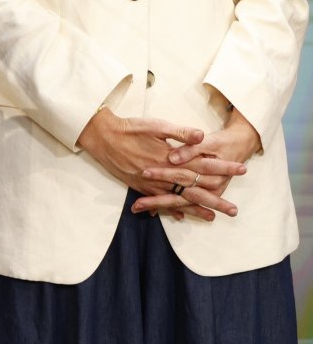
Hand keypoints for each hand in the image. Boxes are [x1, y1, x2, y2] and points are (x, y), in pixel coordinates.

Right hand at [77, 110, 240, 221]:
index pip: (203, 165)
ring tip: (212, 217)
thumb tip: (201, 135)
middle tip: (233, 210)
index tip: (241, 169)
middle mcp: (162, 175)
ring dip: (195, 209)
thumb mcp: (155, 126)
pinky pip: (158, 201)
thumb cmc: (129, 128)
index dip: (223, 167)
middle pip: (194, 190)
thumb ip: (179, 132)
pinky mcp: (140, 186)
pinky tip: (179, 216)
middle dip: (215, 199)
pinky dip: (170, 209)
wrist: (101, 137)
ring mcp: (151, 184)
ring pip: (178, 200)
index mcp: (170, 159)